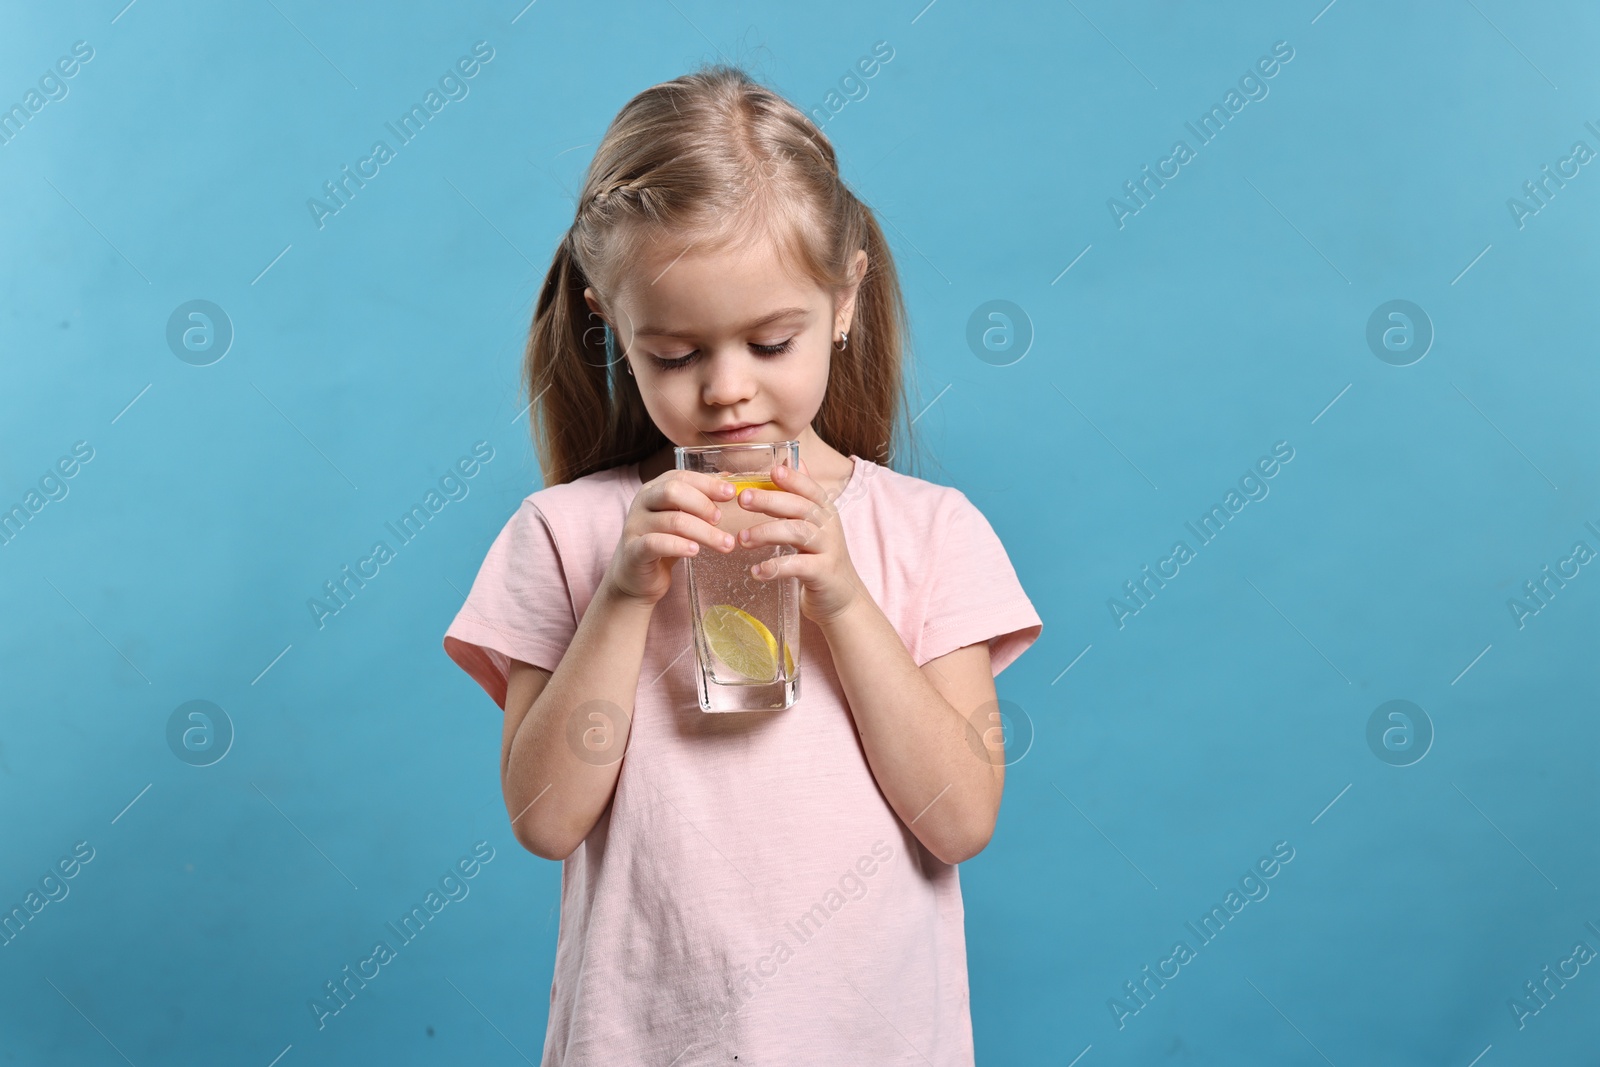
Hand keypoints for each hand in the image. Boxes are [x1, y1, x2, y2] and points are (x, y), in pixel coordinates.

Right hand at [603, 469, 737, 606]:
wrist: (635, 578)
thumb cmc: (663, 544)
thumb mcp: (681, 518)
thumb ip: (699, 500)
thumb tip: (728, 480)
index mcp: (654, 489)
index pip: (681, 477)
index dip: (707, 483)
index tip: (731, 494)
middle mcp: (642, 503)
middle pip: (673, 492)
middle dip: (703, 504)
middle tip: (720, 520)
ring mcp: (635, 526)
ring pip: (672, 521)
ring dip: (704, 532)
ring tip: (725, 544)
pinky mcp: (633, 551)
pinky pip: (656, 543)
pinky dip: (679, 546)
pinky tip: (695, 551)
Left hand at [734, 457, 862, 624]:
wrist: (842, 599)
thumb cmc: (820, 558)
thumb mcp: (813, 524)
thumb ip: (801, 496)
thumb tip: (788, 462)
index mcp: (824, 511)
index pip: (810, 488)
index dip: (793, 478)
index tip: (772, 470)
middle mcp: (828, 527)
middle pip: (800, 507)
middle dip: (770, 500)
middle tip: (742, 499)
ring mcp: (828, 549)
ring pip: (797, 532)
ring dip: (766, 533)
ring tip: (742, 539)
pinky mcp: (823, 573)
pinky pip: (798, 566)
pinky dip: (775, 567)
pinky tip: (757, 571)